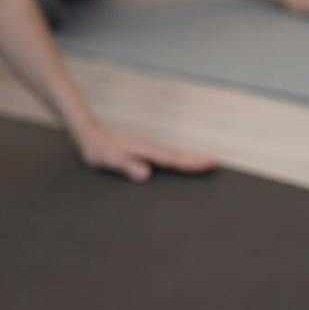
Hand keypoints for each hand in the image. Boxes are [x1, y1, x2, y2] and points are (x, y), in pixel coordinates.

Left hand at [75, 125, 217, 183]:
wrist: (90, 135)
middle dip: (198, 160)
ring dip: (191, 159)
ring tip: (208, 164)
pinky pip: (166, 157)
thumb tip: (146, 174)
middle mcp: (150, 149)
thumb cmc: (99, 149)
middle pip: (178, 156)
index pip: (173, 159)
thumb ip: (126, 165)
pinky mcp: (145, 152)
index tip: (211, 163)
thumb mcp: (109, 159)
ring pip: (174, 155)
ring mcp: (149, 149)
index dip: (192, 162)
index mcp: (146, 151)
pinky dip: (179, 160)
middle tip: (218, 164)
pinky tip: (182, 165)